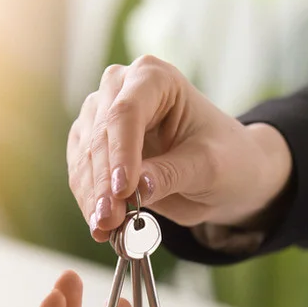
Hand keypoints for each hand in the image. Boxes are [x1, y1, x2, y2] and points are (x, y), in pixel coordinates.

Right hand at [67, 55, 291, 241]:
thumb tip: (137, 187)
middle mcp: (121, 89)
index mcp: (155, 78)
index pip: (127, 111)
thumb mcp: (209, 167)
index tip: (123, 190)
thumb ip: (172, 174)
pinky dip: (89, 201)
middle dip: (104, 182)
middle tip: (109, 220)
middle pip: (100, 134)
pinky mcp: (91, 145)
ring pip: (85, 156)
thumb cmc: (225, 158)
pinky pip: (82, 174)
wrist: (222, 173)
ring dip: (91, 195)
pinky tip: (100, 225)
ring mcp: (101, 115)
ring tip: (104, 228)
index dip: (122, 152)